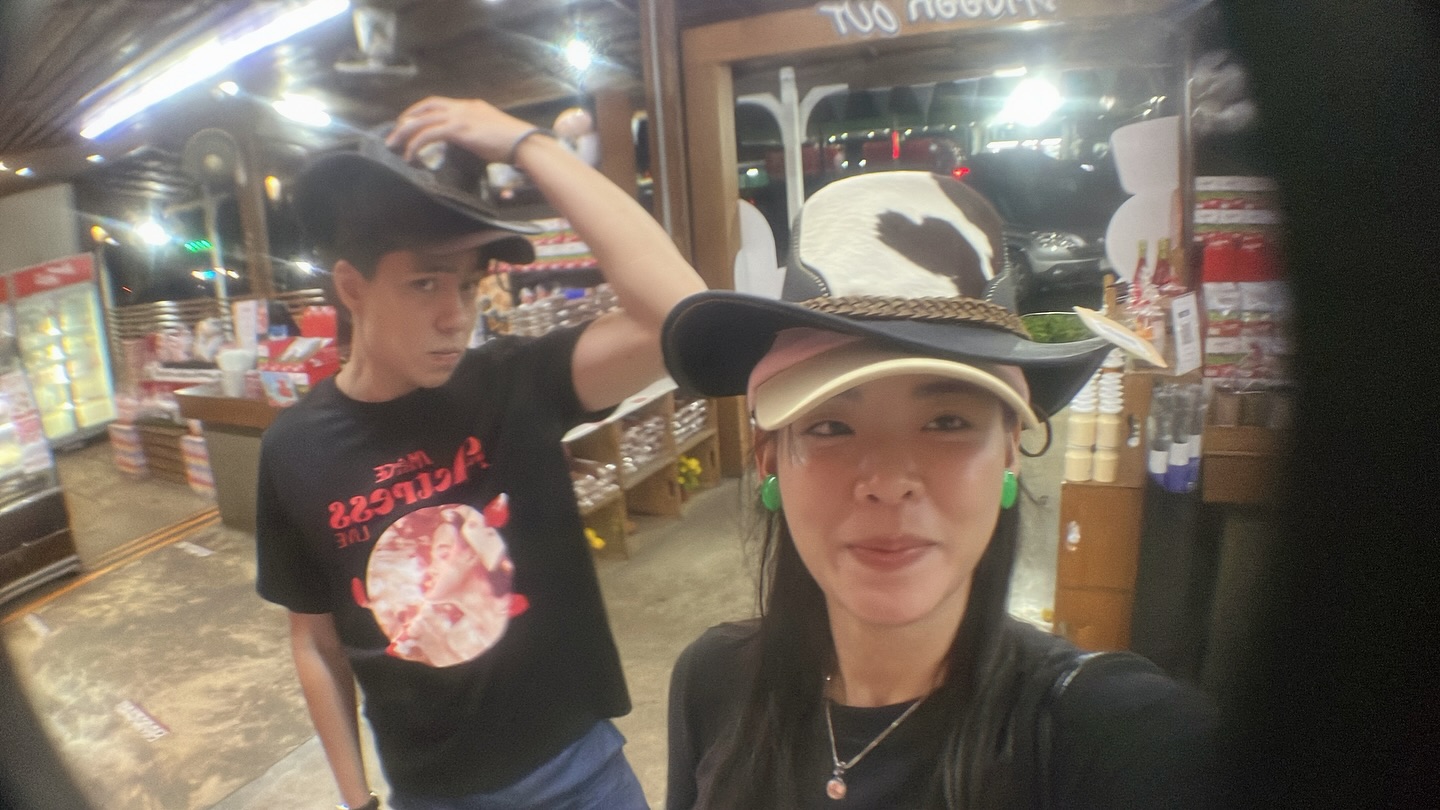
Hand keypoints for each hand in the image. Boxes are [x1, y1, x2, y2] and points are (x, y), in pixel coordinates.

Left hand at [386, 96, 532, 163]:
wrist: (524, 142)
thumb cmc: (514, 143)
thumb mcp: (491, 132)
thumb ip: (477, 132)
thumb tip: (470, 143)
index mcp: (470, 106)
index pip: (437, 103)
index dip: (419, 111)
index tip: (408, 121)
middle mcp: (462, 107)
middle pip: (425, 109)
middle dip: (406, 121)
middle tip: (394, 134)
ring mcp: (460, 116)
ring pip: (422, 120)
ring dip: (405, 132)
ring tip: (394, 145)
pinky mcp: (459, 129)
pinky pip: (429, 134)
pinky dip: (417, 144)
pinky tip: (411, 155)